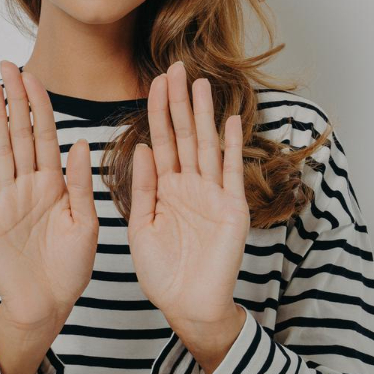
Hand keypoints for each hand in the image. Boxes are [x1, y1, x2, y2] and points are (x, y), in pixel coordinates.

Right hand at [0, 61, 98, 334]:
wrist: (46, 305)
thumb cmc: (71, 268)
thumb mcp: (86, 224)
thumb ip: (82, 184)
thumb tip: (82, 143)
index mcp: (56, 184)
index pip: (46, 135)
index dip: (39, 105)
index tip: (32, 76)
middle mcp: (29, 186)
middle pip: (19, 134)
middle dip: (13, 100)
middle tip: (5, 66)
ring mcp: (6, 199)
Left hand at [127, 62, 249, 343]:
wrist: (188, 306)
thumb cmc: (162, 273)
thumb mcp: (141, 227)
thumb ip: (143, 187)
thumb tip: (142, 147)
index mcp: (166, 189)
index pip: (161, 141)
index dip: (158, 111)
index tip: (156, 80)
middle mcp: (190, 186)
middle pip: (184, 135)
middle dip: (180, 102)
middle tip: (178, 66)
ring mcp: (212, 195)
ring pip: (206, 146)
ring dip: (204, 114)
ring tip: (202, 83)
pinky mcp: (232, 209)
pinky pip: (229, 172)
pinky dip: (230, 146)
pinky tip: (231, 119)